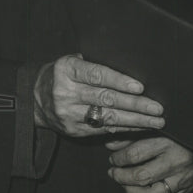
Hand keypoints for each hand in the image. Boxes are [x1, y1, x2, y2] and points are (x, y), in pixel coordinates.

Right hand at [34, 54, 165, 138]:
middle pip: (106, 99)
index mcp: (67, 70)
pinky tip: (142, 127)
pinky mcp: (74, 130)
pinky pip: (104, 130)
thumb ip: (95, 64)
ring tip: (157, 121)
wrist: (34, 98)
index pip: (97, 75)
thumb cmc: (64, 74)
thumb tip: (131, 66)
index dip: (119, 81)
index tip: (140, 87)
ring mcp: (69, 114)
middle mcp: (66, 93)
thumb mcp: (72, 61)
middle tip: (157, 108)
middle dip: (135, 105)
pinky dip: (126, 129)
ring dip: (136, 121)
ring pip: (108, 118)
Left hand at [106, 137, 192, 192]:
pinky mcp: (189, 188)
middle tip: (114, 172)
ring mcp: (184, 177)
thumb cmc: (180, 130)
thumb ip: (133, 136)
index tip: (113, 159)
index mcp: (168, 141)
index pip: (135, 154)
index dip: (118, 159)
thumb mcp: (156, 128)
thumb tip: (110, 146)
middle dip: (121, 176)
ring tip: (125, 185)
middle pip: (141, 176)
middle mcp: (177, 161)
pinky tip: (142, 191)